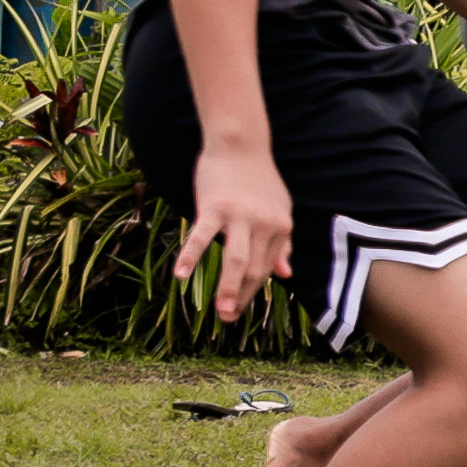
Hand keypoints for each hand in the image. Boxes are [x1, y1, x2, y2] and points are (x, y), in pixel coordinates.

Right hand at [175, 142, 294, 324]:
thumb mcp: (280, 211)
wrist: (240, 145)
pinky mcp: (215, 207)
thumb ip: (282, 243)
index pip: (266, 268)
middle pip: (253, 269)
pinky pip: (202, 236)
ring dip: (227, 288)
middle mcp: (265, 225)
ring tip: (220, 312)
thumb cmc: (258, 180)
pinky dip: (192, 257)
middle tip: (227, 320)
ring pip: (235, 259)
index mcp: (281, 227)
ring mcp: (240, 216)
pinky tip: (181, 276)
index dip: (252, 292)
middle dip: (241, 298)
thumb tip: (285, 274)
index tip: (238, 310)